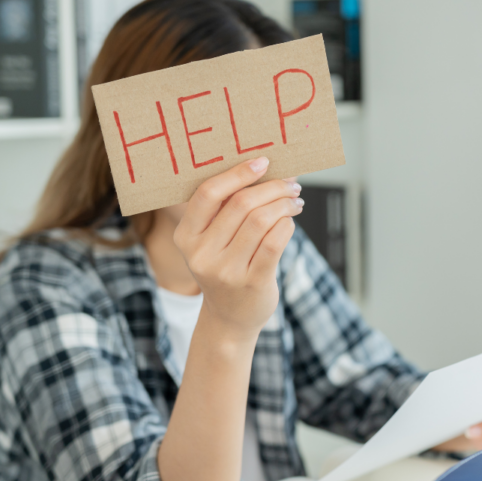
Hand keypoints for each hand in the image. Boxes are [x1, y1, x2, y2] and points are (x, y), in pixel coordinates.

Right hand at [173, 157, 302, 340]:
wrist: (230, 318)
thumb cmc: (226, 267)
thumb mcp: (212, 241)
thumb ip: (226, 210)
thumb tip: (265, 168)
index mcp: (186, 236)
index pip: (208, 194)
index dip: (237, 173)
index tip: (263, 162)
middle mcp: (201, 254)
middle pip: (241, 204)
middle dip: (272, 187)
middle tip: (291, 184)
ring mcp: (226, 271)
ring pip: (261, 221)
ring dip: (284, 204)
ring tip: (295, 201)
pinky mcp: (251, 283)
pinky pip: (275, 242)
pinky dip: (287, 226)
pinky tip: (290, 222)